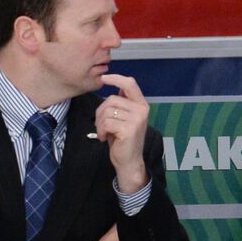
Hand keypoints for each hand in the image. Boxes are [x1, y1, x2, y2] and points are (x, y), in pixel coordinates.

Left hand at [94, 74, 148, 193]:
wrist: (129, 162)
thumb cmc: (123, 140)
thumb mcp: (124, 118)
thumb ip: (122, 102)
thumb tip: (116, 84)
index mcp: (141, 105)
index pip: (130, 84)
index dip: (116, 78)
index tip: (104, 78)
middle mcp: (141, 110)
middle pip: (111, 99)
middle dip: (100, 112)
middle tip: (101, 125)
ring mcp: (136, 120)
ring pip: (107, 111)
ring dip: (99, 123)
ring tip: (104, 132)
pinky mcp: (129, 129)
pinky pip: (106, 122)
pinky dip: (101, 130)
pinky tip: (104, 138)